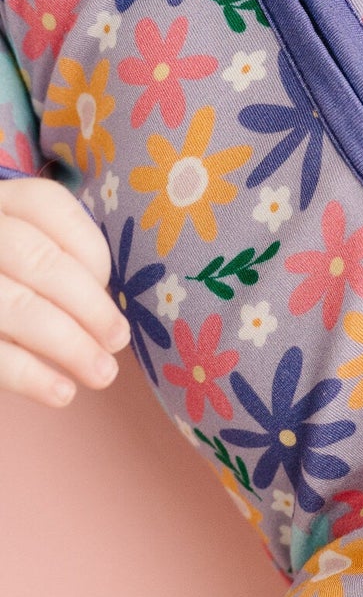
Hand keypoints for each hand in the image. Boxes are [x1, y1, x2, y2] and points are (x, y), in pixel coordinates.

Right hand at [0, 177, 126, 406]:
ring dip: (71, 345)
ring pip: (18, 306)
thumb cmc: (6, 286)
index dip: (89, 250)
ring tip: (101, 373)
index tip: (109, 287)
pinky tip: (62, 392)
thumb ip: (58, 266)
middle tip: (117, 340)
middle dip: (89, 304)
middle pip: (36, 258)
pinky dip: (32, 376)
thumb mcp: (22, 261)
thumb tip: (111, 314)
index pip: (46, 204)